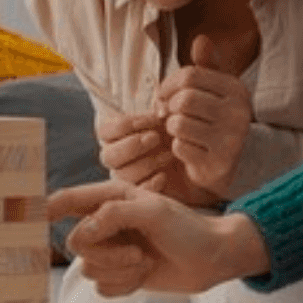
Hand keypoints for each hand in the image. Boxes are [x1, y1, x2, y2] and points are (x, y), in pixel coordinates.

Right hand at [47, 181, 270, 296]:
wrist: (212, 259)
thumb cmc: (188, 228)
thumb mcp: (154, 211)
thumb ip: (113, 215)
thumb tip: (83, 232)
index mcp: (111, 199)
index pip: (69, 200)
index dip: (47, 207)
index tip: (31, 214)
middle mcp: (107, 224)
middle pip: (77, 242)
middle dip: (107, 253)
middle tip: (137, 252)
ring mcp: (112, 250)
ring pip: (89, 268)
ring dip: (120, 270)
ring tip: (145, 261)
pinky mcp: (119, 274)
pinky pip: (101, 288)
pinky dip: (124, 285)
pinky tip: (144, 274)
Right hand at [96, 112, 221, 206]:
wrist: (197, 158)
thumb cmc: (178, 132)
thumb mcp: (172, 117)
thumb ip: (163, 109)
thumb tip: (161, 109)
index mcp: (116, 137)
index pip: (105, 132)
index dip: (126, 124)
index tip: (154, 120)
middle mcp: (116, 158)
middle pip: (108, 156)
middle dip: (132, 145)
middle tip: (155, 138)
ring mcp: (126, 177)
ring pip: (122, 175)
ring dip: (145, 163)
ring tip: (169, 155)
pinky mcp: (140, 193)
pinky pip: (136, 192)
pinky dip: (149, 184)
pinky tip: (164, 175)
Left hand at [156, 36, 252, 198]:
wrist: (230, 162)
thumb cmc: (215, 119)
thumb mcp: (213, 90)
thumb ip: (205, 65)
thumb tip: (200, 39)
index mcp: (237, 90)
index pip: (189, 75)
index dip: (168, 85)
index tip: (164, 95)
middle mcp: (239, 113)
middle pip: (184, 99)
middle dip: (170, 107)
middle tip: (170, 114)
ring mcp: (232, 140)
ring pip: (178, 123)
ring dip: (172, 128)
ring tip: (181, 130)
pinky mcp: (219, 163)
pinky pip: (180, 147)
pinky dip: (177, 148)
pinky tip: (190, 148)